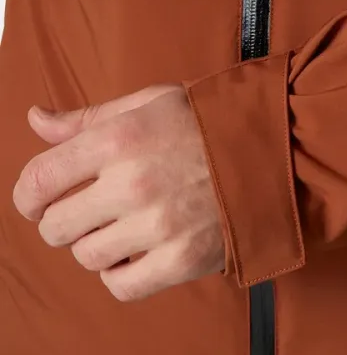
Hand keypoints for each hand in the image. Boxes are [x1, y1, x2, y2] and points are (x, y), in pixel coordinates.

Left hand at [13, 85, 223, 301]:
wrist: (276, 147)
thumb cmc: (209, 120)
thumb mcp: (151, 102)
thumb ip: (89, 116)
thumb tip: (35, 120)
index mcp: (119, 138)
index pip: (37, 181)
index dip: (29, 194)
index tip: (40, 198)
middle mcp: (132, 183)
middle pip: (55, 226)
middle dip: (65, 218)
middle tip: (92, 208)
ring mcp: (157, 225)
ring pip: (86, 257)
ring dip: (98, 243)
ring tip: (126, 223)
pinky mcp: (181, 259)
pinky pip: (121, 285)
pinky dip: (122, 272)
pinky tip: (139, 250)